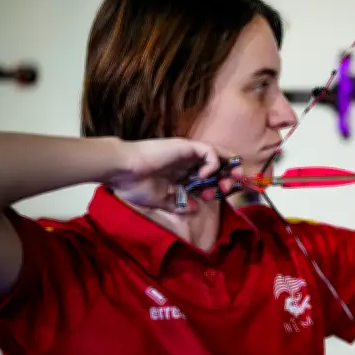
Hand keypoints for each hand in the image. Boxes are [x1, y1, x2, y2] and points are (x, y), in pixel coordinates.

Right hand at [108, 138, 242, 211]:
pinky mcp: (185, 146)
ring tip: (228, 182)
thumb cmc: (135, 185)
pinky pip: (208, 151)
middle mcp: (186, 161)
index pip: (206, 177)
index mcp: (180, 173)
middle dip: (227, 177)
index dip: (217, 185)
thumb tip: (196, 208)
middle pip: (216, 165)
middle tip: (231, 188)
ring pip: (217, 155)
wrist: (122, 171)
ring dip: (226, 168)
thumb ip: (179, 203)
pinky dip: (213, 163)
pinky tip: (205, 175)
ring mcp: (187, 153)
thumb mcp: (161, 199)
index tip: (221, 196)